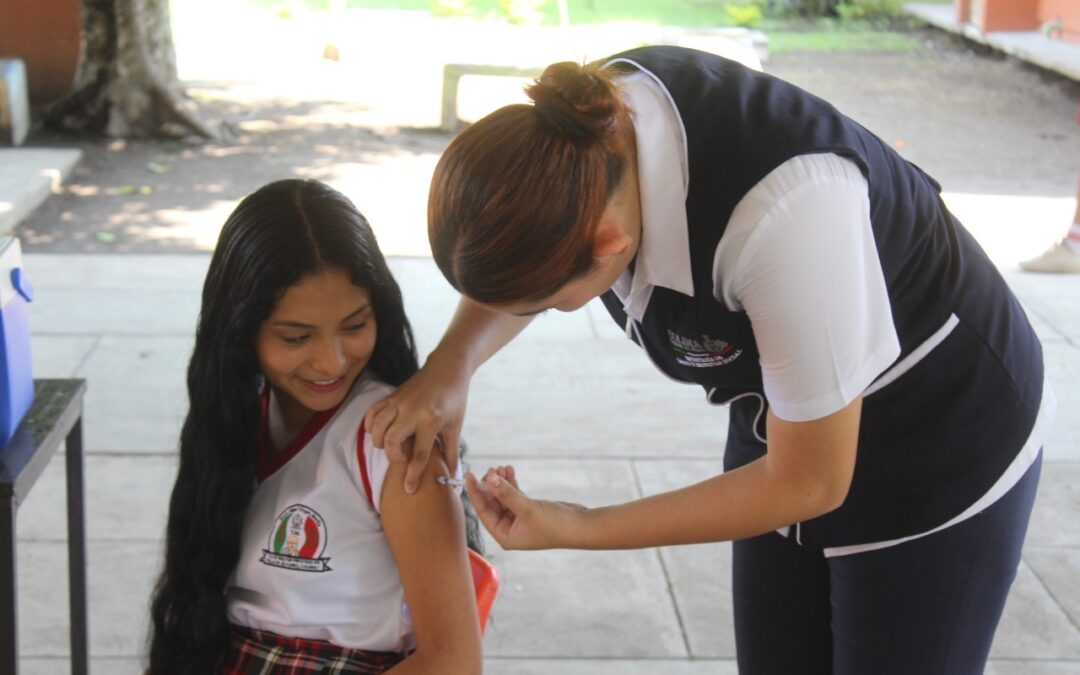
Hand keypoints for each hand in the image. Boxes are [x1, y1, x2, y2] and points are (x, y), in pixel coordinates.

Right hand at [365, 351, 469, 493]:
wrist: (447, 369)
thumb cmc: (454, 399)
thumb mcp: (456, 426)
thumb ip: (451, 452)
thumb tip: (452, 477)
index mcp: (432, 419)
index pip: (419, 454)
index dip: (413, 474)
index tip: (409, 489)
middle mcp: (412, 410)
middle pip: (392, 441)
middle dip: (393, 456)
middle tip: (402, 459)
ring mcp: (399, 402)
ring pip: (378, 427)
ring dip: (380, 443)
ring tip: (391, 447)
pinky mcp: (391, 396)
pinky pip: (372, 412)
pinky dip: (370, 425)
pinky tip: (377, 433)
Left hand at [465, 465, 587, 550]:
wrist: (580, 525)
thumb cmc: (555, 524)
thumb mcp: (527, 508)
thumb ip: (507, 494)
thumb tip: (489, 479)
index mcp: (505, 536)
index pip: (483, 512)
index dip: (476, 493)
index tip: (469, 475)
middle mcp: (510, 529)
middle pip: (492, 503)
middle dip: (490, 485)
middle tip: (489, 469)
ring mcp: (519, 519)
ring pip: (503, 497)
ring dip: (501, 482)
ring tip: (500, 467)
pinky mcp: (528, 510)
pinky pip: (514, 494)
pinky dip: (511, 483)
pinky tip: (509, 470)